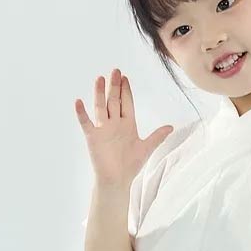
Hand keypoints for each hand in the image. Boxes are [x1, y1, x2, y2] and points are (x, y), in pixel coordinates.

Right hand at [75, 68, 173, 186]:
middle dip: (115, 86)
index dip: (126, 90)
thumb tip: (171, 127)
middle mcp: (114, 124)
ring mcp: (103, 129)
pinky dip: (82, 113)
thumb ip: (158, 136)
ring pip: (100, 107)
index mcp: (127, 124)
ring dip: (100, 93)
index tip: (125, 77)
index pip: (126, 103)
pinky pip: (86, 123)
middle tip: (115, 71)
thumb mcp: (146, 148)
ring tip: (99, 78)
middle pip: (114, 101)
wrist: (117, 179)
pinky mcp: (93, 137)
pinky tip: (79, 101)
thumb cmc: (130, 165)